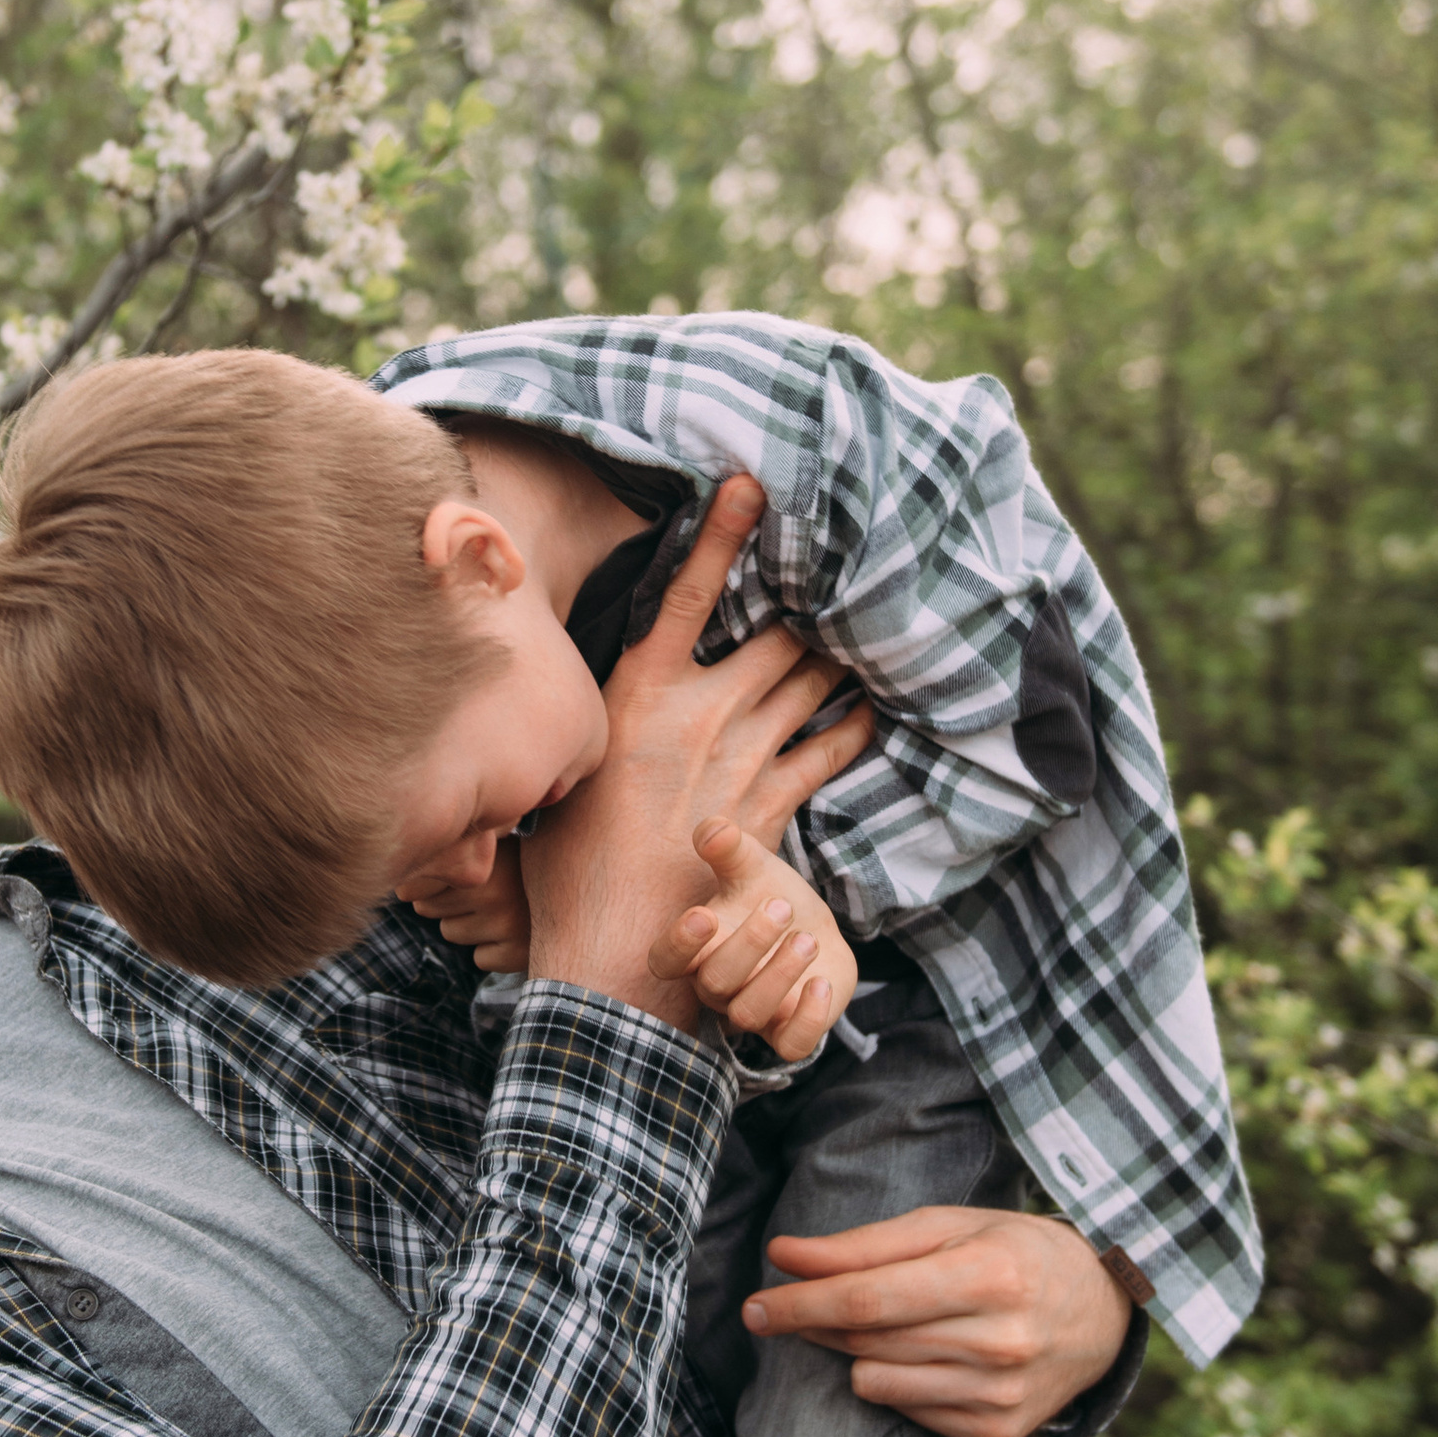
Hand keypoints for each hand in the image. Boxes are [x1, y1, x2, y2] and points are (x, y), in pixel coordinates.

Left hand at [406, 839, 530, 974]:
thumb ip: (457, 854)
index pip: (417, 884)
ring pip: (451, 933)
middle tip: (482, 889)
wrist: (587, 898)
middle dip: (446, 901)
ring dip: (468, 924)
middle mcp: (493, 893)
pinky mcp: (514, 956)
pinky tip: (515, 930)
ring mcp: (505, 927)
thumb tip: (399, 890)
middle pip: (427, 909)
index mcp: (483, 860)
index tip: (446, 874)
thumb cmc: (531, 864)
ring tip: (502, 906)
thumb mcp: (498, 844)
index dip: (428, 881)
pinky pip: (480, 959)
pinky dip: (493, 949)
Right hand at [523, 475, 875, 1021]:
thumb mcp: (567, 771)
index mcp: (635, 695)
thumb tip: (593, 703)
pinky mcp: (773, 808)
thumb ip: (598, 725)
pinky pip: (830, 747)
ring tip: (865, 629)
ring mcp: (743, 760)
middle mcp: (699, 715)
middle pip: (777, 635)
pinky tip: (870, 707)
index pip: (688, 595)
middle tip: (838, 575)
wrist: (611, 948)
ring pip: (811, 683)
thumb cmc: (571, 865)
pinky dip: (853, 723)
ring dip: (839, 658)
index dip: (722, 537)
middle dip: (809, 606)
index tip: (752, 488)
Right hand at [660, 817, 855, 1057]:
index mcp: (696, 949)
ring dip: (779, 975)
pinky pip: (790, 1046)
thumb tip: (713, 830)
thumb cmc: (770, 897)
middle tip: (781, 906)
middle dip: (749, 944)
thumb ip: (729, 848)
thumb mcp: (753, 866)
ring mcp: (753, 1013)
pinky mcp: (789, 1032)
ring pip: (748, 1013)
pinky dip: (808, 1019)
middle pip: (714, 982)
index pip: (666, 961)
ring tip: (807, 940)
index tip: (703, 915)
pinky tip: (822, 983)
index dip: (679, 944)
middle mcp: (717, 988)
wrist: (814, 927)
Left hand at [743, 1207, 1132, 1436]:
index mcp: (989, 1277)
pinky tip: (928, 1356)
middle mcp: (999, 1341)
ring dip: (855, 1353)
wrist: (1103, 1309)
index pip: (867, 1301)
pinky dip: (897, 1382)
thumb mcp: (947, 1227)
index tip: (754, 1306)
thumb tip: (783, 1255)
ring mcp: (1002, 1394)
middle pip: (865, 1342)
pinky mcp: (999, 1431)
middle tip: (789, 1306)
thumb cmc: (1014, 1252)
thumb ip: (862, 1245)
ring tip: (886, 1324)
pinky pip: (906, 1411)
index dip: (799, 1305)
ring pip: (876, 1382)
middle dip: (813, 1324)